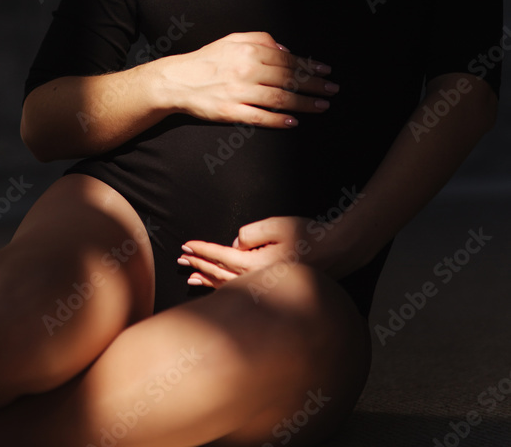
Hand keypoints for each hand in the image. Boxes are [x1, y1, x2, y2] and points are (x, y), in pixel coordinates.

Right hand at [158, 31, 337, 128]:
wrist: (177, 80)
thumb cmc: (207, 59)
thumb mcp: (233, 39)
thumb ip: (260, 39)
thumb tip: (286, 50)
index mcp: (248, 50)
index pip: (287, 59)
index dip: (310, 66)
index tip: (326, 71)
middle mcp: (245, 70)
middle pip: (288, 79)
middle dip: (314, 85)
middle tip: (332, 90)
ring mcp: (238, 92)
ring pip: (279, 99)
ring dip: (304, 104)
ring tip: (321, 106)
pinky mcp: (230, 111)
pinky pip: (259, 116)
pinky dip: (278, 120)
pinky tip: (293, 122)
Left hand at [177, 214, 359, 288]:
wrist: (336, 252)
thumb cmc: (308, 236)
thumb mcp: (277, 225)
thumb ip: (250, 232)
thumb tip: (235, 243)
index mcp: (254, 264)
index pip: (220, 256)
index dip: (201, 249)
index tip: (185, 245)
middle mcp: (255, 280)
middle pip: (218, 273)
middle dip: (197, 264)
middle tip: (179, 259)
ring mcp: (263, 287)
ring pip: (226, 286)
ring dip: (206, 280)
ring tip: (189, 277)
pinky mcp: (270, 287)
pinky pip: (239, 290)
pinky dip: (222, 288)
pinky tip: (216, 288)